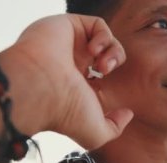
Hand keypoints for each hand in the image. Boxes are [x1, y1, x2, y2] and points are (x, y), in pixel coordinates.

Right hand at [12, 14, 132, 149]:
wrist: (38, 89)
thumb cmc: (63, 113)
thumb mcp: (95, 134)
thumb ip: (115, 128)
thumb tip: (127, 113)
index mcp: (74, 86)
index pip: (99, 78)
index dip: (109, 83)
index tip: (104, 93)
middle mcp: (71, 64)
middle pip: (105, 56)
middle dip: (113, 62)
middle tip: (105, 72)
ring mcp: (69, 45)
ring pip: (104, 40)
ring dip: (112, 51)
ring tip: (102, 64)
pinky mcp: (68, 26)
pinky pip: (97, 24)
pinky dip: (104, 37)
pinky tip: (93, 50)